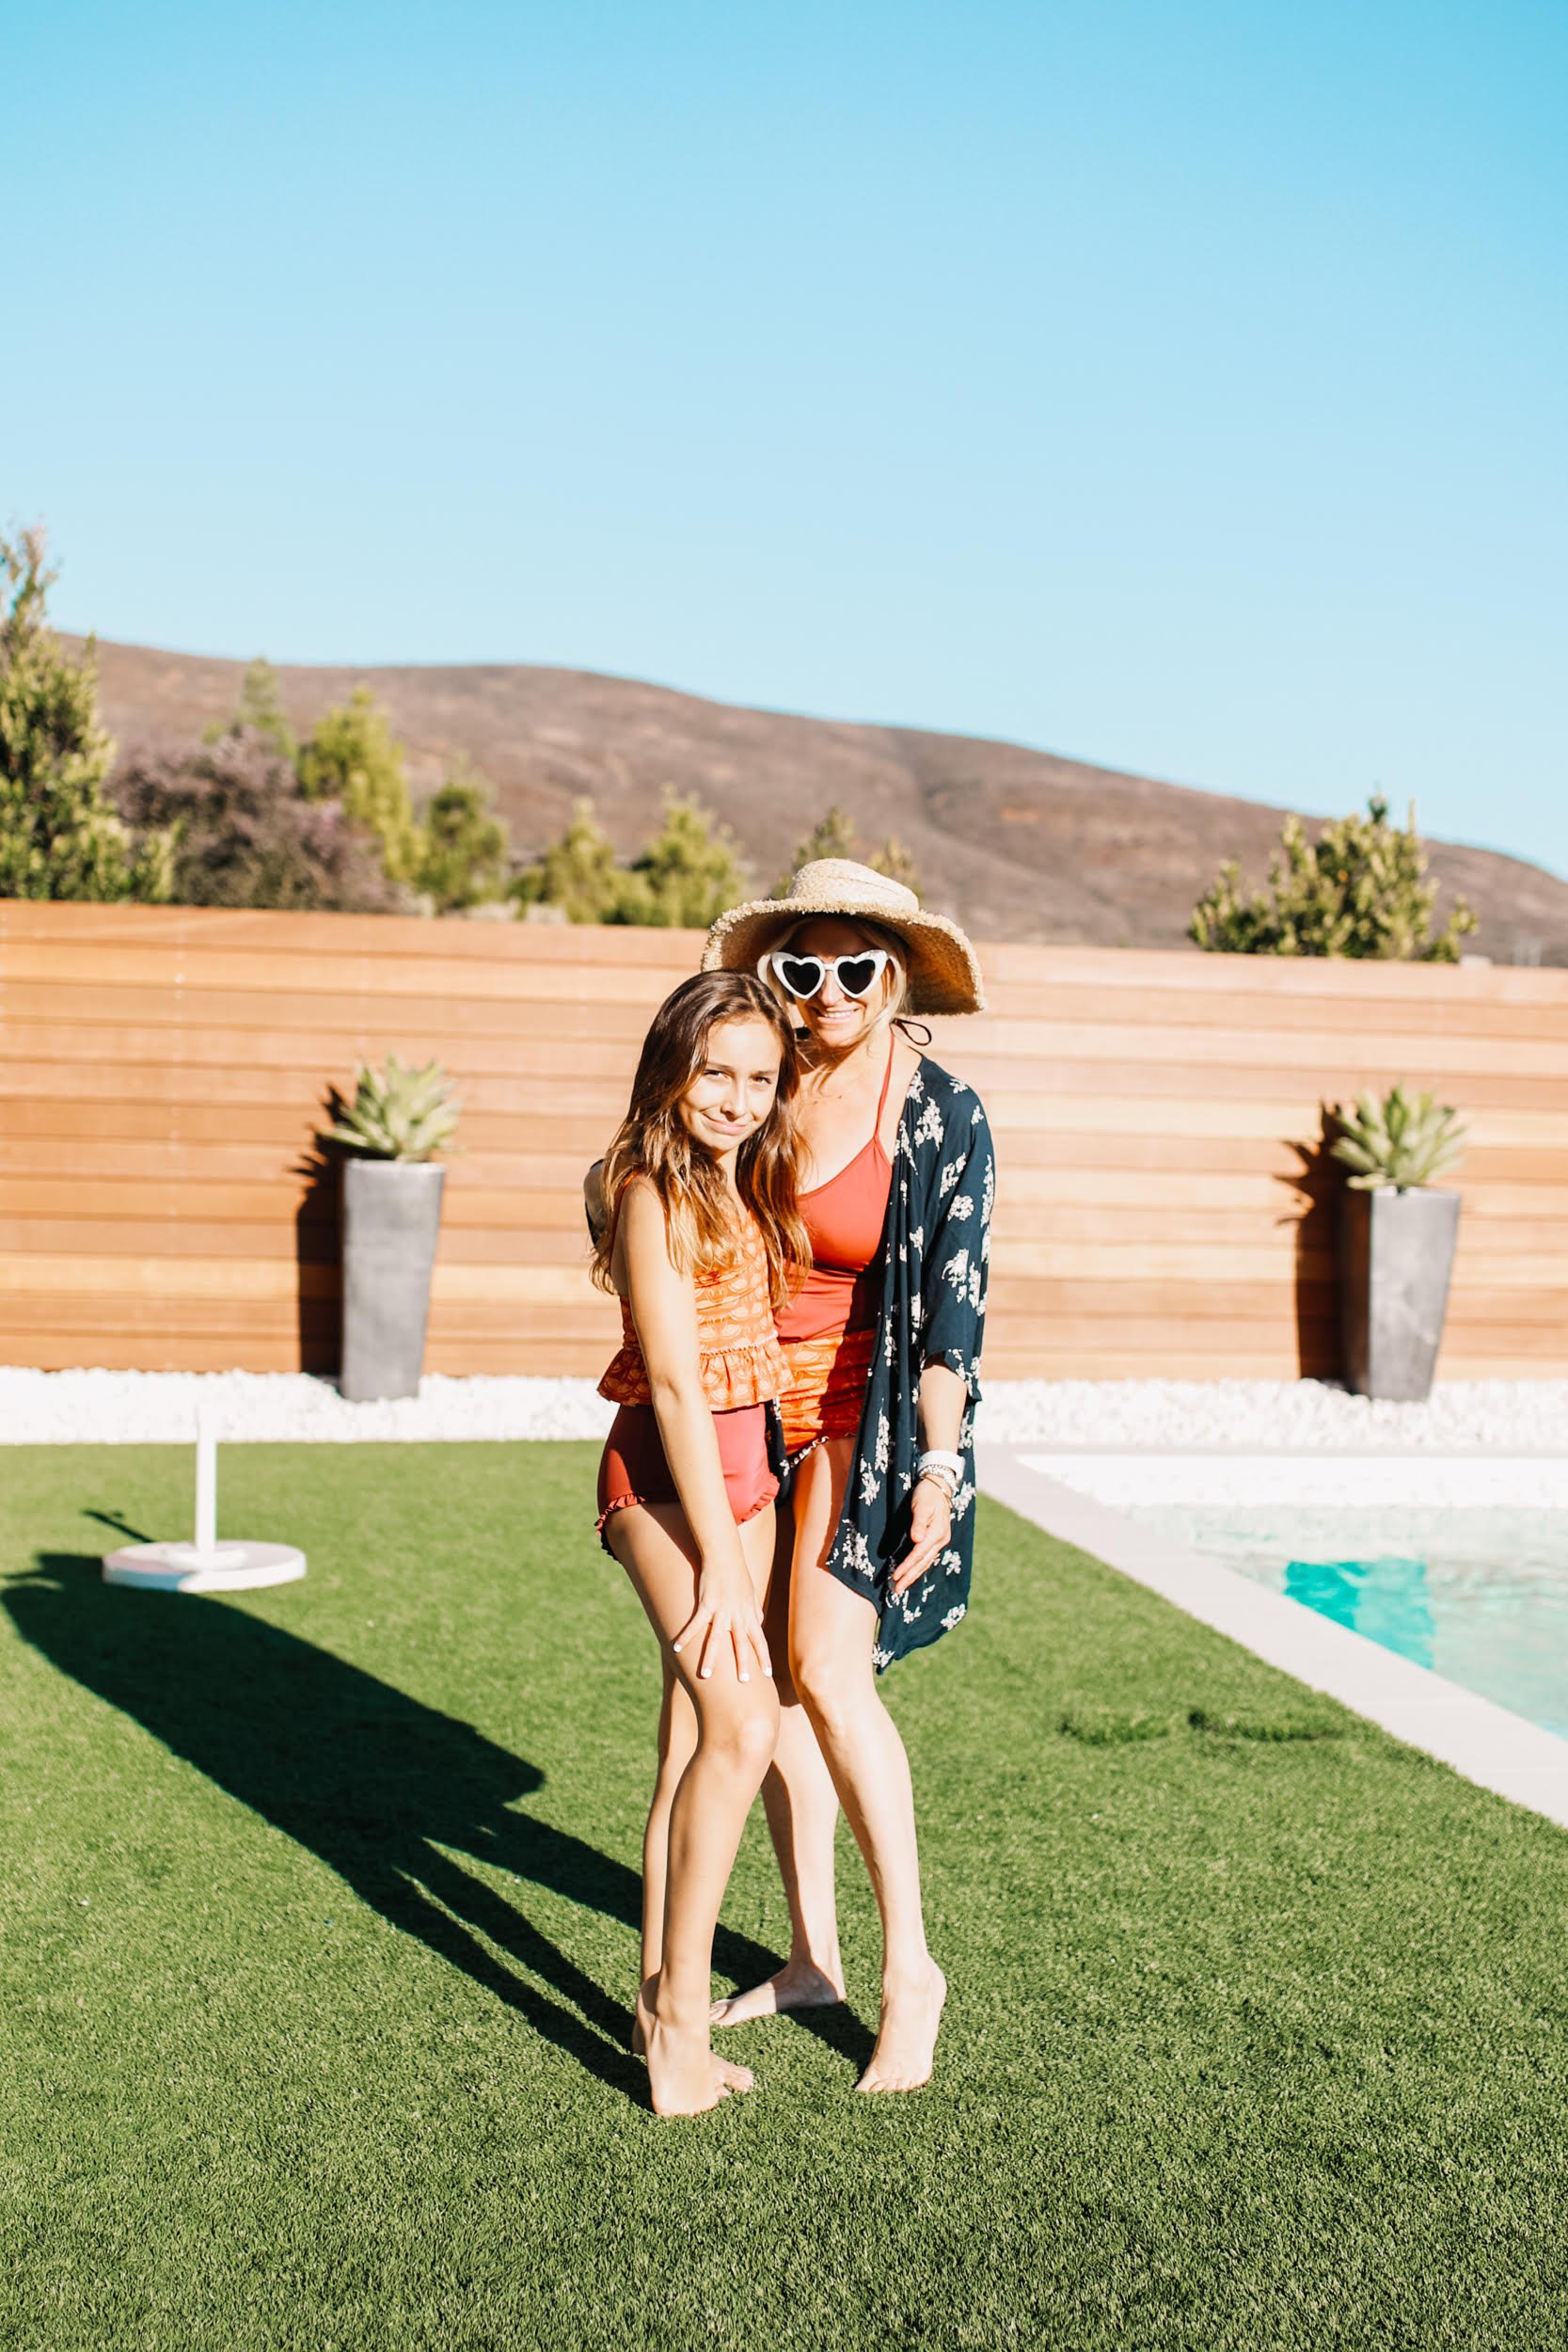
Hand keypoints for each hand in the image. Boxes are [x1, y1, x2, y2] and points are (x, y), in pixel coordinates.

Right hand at [673, 1561, 772, 1682]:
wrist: (726, 1555)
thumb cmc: (738, 1574)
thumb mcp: (751, 1592)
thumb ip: (755, 1608)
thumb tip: (760, 1618)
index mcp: (749, 1615)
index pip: (759, 1640)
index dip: (763, 1657)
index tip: (767, 1674)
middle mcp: (737, 1615)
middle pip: (741, 1644)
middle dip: (743, 1663)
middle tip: (744, 1682)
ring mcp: (722, 1610)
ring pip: (716, 1639)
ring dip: (711, 1658)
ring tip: (705, 1676)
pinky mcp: (706, 1604)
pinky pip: (695, 1624)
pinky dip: (685, 1637)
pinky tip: (675, 1649)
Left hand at [891, 1474, 952, 1596]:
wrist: (938, 1486)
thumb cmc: (927, 1494)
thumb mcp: (921, 1505)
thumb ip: (919, 1522)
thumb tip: (917, 1540)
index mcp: (937, 1533)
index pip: (919, 1553)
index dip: (908, 1566)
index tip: (896, 1576)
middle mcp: (941, 1539)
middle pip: (923, 1562)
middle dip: (910, 1577)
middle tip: (896, 1590)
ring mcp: (940, 1541)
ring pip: (926, 1562)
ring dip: (914, 1575)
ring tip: (901, 1586)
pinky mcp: (936, 1540)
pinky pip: (927, 1557)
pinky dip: (918, 1567)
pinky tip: (911, 1574)